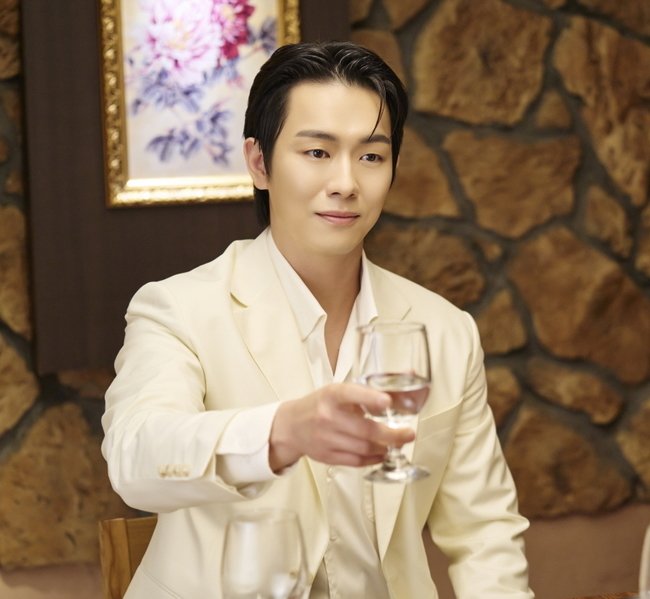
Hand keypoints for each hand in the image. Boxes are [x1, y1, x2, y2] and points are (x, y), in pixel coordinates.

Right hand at [268, 383, 415, 471]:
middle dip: (391, 434)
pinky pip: (356, 460)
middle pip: (365, 429)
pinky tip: (382, 453)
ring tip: (397, 443)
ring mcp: (326, 438)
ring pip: (364, 447)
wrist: (291, 426)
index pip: (351, 394)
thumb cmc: (321, 404)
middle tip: (408, 433)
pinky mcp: (327, 456)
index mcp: (331, 395)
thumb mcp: (339, 390)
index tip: (387, 401)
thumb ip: (370, 388)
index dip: (370, 398)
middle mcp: (327, 416)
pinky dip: (373, 458)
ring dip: (385, 447)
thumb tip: (409, 373)